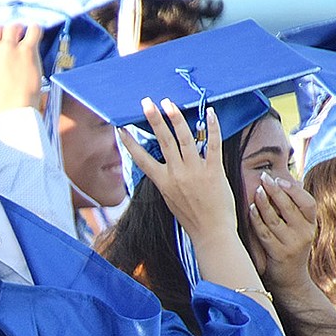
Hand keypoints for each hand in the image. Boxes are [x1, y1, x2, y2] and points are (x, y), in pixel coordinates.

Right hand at [0, 24, 43, 116]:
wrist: (11, 113)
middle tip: (8, 46)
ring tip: (21, 41)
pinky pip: (33, 30)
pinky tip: (34, 36)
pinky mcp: (26, 51)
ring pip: (13, 27)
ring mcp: (8, 48)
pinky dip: (34, 30)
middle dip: (1, 36)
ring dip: (17, 32)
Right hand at [118, 98, 236, 249]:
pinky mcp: (214, 170)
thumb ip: (167, 180)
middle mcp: (176, 174)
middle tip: (146, 102)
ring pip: (184, 139)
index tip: (120, 130)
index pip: (142, 159)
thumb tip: (162, 165)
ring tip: (169, 103)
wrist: (211, 232)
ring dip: (176, 118)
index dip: (130, 143)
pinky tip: (209, 112)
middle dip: (153, 119)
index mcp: (163, 182)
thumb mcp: (170, 199)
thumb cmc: (191, 218)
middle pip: (163, 141)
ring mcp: (195, 171)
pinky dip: (211, 127)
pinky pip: (213, 144)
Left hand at [249, 171, 317, 294]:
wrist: (291, 281)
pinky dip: (256, 220)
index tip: (280, 180)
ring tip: (256, 191)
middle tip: (264, 178)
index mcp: (311, 225)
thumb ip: (294, 212)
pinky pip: (265, 233)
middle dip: (275, 191)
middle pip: (290, 208)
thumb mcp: (298, 231)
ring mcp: (292, 244)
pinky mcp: (278, 254)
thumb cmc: (290, 250)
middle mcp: (305, 234)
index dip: (294, 190)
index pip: (308, 203)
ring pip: (275, 219)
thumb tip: (288, 184)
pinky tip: (250, 209)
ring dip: (264, 203)